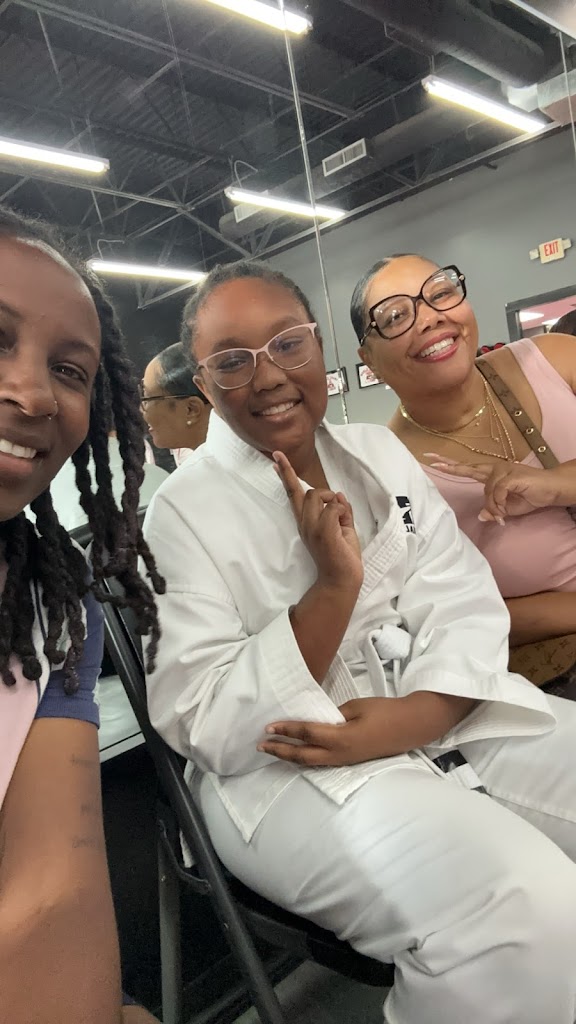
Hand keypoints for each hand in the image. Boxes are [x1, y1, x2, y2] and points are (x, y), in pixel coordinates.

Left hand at [258, 698, 390, 766]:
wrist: (411, 727)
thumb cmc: (385, 712)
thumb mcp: (357, 706)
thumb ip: (334, 715)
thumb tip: (319, 721)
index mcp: (341, 738)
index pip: (306, 734)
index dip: (286, 730)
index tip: (268, 727)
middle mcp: (340, 754)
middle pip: (303, 756)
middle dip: (281, 751)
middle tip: (261, 746)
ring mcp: (345, 761)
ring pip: (311, 762)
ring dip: (291, 757)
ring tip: (274, 751)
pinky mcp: (350, 761)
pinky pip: (322, 762)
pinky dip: (305, 758)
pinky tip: (298, 753)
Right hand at [273, 450, 362, 591]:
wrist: (341, 580)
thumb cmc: (342, 557)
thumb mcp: (344, 528)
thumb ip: (340, 510)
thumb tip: (339, 494)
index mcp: (306, 522)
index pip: (293, 493)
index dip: (286, 474)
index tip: (276, 457)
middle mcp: (304, 524)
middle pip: (308, 491)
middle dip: (326, 494)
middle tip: (338, 515)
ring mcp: (311, 527)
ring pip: (319, 495)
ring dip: (335, 504)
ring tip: (341, 525)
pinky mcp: (322, 531)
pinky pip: (334, 506)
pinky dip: (343, 513)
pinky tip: (344, 529)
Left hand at [425, 454, 565, 521]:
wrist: (553, 490)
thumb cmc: (532, 496)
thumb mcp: (509, 508)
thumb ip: (494, 509)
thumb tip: (481, 515)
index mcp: (492, 475)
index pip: (468, 469)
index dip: (451, 466)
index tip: (433, 461)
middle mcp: (495, 468)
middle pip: (469, 467)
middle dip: (450, 466)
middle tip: (432, 462)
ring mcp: (503, 470)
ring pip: (486, 490)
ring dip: (493, 506)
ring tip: (502, 515)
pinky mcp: (511, 475)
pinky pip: (497, 492)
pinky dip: (499, 503)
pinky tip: (505, 510)